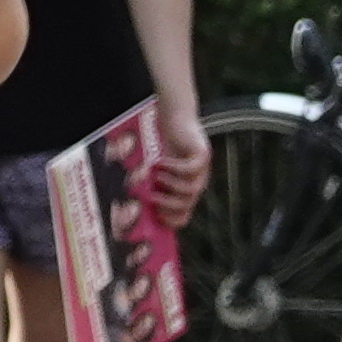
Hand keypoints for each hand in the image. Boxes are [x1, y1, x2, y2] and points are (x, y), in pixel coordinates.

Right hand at [138, 99, 213, 217]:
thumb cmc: (165, 147)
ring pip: (190, 189)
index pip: (184, 216)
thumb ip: (153, 186)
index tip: (154, 215)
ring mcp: (203, 170)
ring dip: (170, 185)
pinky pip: (189, 169)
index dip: (170, 220)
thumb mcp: (158, 171)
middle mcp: (197, 183)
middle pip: (187, 205)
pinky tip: (160, 161)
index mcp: (187, 192)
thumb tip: (139, 203)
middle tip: (151, 197)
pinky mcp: (202, 155)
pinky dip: (172, 167)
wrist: (177, 121)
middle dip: (167, 205)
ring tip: (155, 176)